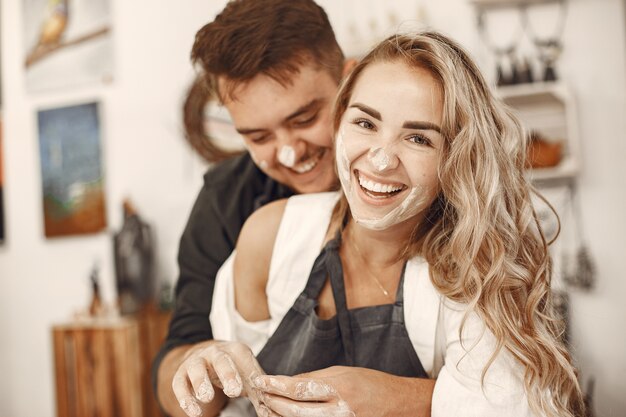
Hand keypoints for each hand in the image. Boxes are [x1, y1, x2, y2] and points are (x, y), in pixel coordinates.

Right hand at [171, 340, 265, 416]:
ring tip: (207, 398)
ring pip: (196, 368)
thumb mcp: (245, 373)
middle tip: (234, 391)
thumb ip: (256, 388)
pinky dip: (184, 397)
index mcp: (235, 350)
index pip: (244, 359)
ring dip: (201, 382)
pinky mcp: (181, 373)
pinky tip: (193, 412)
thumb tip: (267, 406)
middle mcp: (215, 352)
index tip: (256, 386)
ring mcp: (196, 361)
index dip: (250, 372)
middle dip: (228, 374)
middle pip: (221, 360)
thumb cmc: (232, 368)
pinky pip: (179, 383)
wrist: (204, 357)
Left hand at [254, 366, 433, 416]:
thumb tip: (289, 382)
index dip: (275, 385)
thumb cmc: (372, 384)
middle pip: (295, 411)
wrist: (400, 404)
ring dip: (281, 416)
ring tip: (268, 407)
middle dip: (273, 402)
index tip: (260, 381)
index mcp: (339, 389)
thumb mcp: (343, 373)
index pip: (298, 388)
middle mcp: (339, 411)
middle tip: (259, 394)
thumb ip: (315, 378)